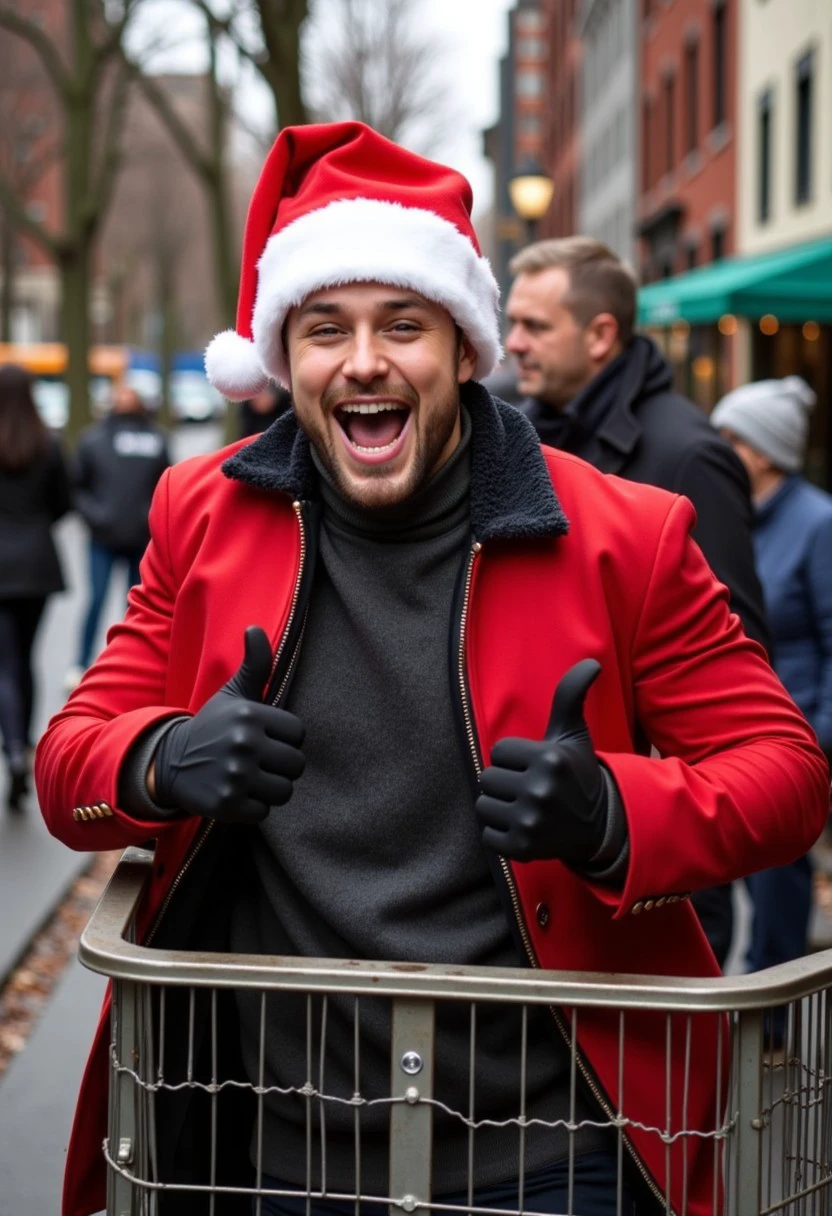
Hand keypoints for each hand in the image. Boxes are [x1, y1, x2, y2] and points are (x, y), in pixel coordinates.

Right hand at [152, 626, 304, 823]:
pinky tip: (236, 793)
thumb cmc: (213, 726)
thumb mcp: (233, 693)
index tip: (265, 738)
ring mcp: (235, 775)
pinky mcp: (227, 804)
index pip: (298, 734)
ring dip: (269, 788)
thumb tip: (254, 628)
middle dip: (281, 766)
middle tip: (257, 762)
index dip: (285, 739)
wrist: (169, 763)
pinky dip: (253, 808)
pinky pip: (264, 812)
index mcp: (250, 715)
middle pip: (296, 764)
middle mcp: (243, 743)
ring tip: (249, 777)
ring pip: (284, 791)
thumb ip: (255, 664)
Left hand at [476, 659, 606, 863]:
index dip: (514, 759)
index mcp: (549, 758)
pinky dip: (500, 834)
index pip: (499, 752)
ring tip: (525, 808)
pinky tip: (523, 828)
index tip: (535, 767)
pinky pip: (487, 836)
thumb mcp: (574, 733)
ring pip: (483, 806)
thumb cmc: (578, 772)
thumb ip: (570, 695)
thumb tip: (591, 662)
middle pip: (487, 778)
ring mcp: (531, 821)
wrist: (599, 825)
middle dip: (505, 782)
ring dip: (499, 807)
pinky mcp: (524, 848)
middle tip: (530, 789)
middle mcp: (540, 790)